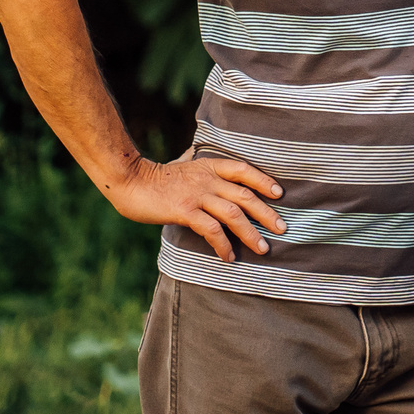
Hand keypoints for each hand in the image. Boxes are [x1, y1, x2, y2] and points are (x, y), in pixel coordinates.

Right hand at [103, 148, 286, 259]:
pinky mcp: (185, 211)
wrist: (130, 181)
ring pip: (233, 213)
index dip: (263, 180)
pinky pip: (210, 229)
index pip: (243, 169)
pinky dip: (223, 244)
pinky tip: (229, 256)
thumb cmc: (156, 176)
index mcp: (209, 166)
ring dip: (251, 232)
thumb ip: (195, 163)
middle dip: (266, 212)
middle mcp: (207, 179)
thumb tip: (199, 156)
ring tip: (263, 248)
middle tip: (282, 228)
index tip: (279, 193)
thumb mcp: (182, 164)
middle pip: (245, 194)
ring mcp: (197, 194)